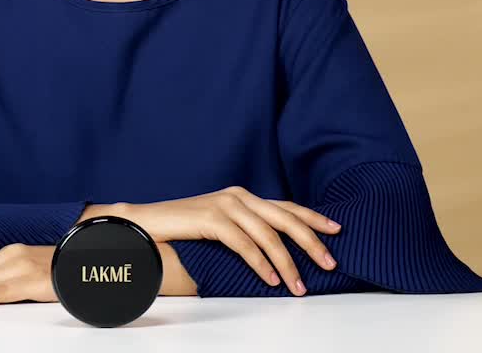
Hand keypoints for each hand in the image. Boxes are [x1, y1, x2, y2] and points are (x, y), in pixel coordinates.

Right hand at [82, 186, 340, 295]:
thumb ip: (245, 230)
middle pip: (285, 218)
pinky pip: (244, 243)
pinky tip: (270, 279)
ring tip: (299, 285)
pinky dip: (260, 263)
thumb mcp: (220, 227)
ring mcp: (224, 204)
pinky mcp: (210, 217)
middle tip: (330, 262)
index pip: (287, 206)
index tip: (337, 230)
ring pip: (268, 233)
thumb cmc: (182, 230)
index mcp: (243, 196)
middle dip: (311, 241)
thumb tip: (276, 250)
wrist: (144, 223)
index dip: (313, 217)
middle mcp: (238, 196)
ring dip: (287, 262)